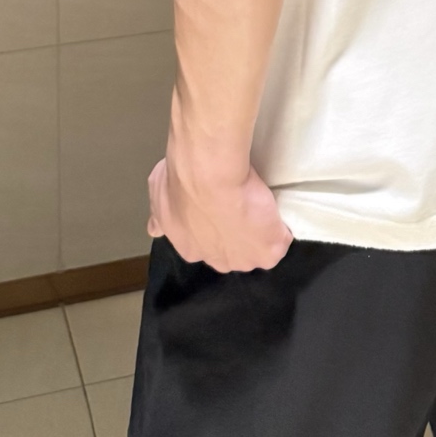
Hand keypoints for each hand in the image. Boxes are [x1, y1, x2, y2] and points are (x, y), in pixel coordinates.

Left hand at [147, 152, 293, 272]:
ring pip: (255, 250)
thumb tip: (154, 230)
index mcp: (190, 248)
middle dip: (235, 236)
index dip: (213, 229)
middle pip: (231, 253)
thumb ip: (158, 213)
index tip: (218, 211)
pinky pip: (281, 240)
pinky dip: (281, 228)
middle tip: (239, 208)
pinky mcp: (270, 249)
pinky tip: (277, 210)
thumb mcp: (159, 193)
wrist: (208, 175)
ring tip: (260, 206)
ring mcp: (245, 260)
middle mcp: (217, 261)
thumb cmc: (181, 180)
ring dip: (259, 234)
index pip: (206, 245)